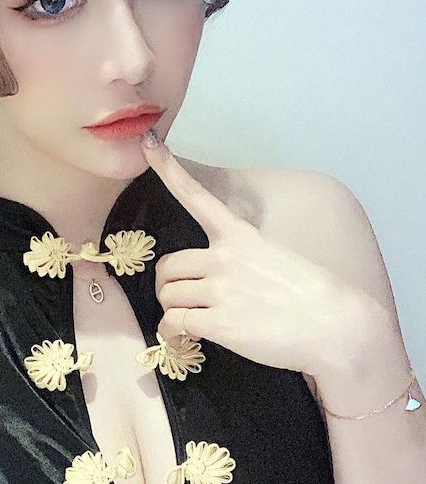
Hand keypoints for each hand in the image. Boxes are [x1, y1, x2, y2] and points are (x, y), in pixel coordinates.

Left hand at [139, 130, 369, 377]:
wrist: (335, 327)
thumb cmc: (309, 295)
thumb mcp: (274, 257)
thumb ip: (240, 259)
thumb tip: (216, 280)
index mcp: (240, 237)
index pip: (196, 197)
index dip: (168, 169)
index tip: (148, 143)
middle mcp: (225, 258)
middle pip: (168, 265)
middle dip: (169, 286)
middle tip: (182, 302)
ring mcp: (221, 289)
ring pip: (168, 297)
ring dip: (172, 312)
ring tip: (189, 325)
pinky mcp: (218, 322)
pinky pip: (173, 323)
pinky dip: (172, 334)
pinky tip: (185, 339)